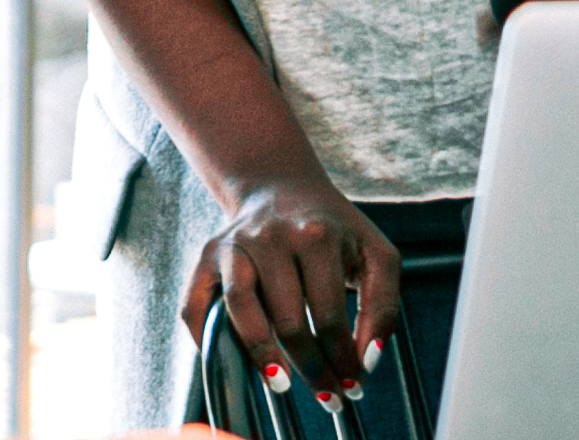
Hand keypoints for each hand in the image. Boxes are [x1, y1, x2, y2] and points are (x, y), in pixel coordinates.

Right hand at [181, 176, 398, 407]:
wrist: (280, 184)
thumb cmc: (334, 229)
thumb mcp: (375, 254)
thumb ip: (383, 306)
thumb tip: (366, 361)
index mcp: (317, 236)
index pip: (330, 315)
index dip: (343, 358)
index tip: (353, 385)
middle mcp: (271, 237)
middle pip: (288, 319)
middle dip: (311, 367)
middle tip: (327, 394)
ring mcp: (234, 245)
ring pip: (240, 310)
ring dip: (262, 356)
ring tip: (282, 385)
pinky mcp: (206, 256)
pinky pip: (195, 306)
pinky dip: (207, 339)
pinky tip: (234, 362)